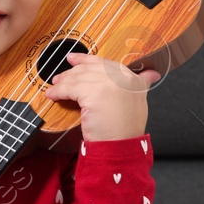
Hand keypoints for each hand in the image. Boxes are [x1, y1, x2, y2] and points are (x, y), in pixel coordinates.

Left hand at [43, 52, 157, 141]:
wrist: (121, 145)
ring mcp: (109, 83)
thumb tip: (150, 73)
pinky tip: (53, 95)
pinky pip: (70, 88)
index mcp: (134, 78)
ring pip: (78, 78)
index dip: (86, 59)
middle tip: (59, 77)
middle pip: (89, 68)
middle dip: (72, 73)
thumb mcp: (138, 101)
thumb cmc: (126, 129)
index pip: (105, 63)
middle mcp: (123, 77)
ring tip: (54, 88)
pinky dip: (58, 91)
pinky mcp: (94, 92)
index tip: (73, 59)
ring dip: (62, 83)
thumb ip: (140, 84)